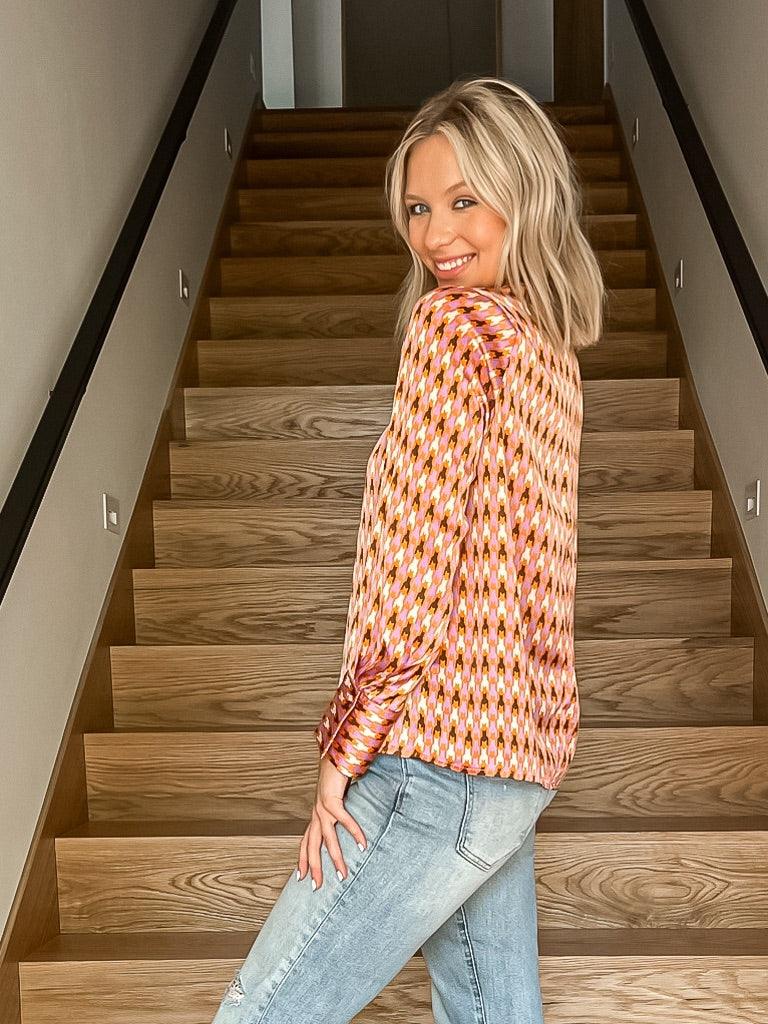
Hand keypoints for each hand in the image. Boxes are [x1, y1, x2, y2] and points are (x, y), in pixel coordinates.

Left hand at [297, 753, 367, 890]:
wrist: (336, 752)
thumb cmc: (340, 774)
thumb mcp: (339, 797)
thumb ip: (343, 811)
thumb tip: (351, 821)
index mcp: (316, 814)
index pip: (305, 841)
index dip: (302, 859)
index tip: (301, 877)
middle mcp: (316, 812)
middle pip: (311, 846)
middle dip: (314, 868)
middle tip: (317, 887)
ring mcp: (322, 806)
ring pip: (327, 839)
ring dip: (335, 858)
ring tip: (343, 875)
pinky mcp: (331, 798)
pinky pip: (343, 819)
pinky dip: (353, 832)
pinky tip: (363, 844)